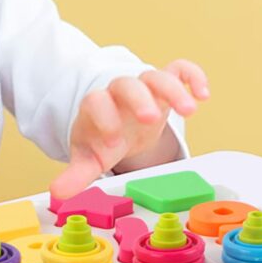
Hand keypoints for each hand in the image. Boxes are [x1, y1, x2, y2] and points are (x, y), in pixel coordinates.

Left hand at [49, 59, 208, 198]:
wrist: (118, 125)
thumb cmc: (103, 140)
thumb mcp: (90, 158)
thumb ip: (76, 174)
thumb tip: (58, 192)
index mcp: (98, 107)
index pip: (96, 102)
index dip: (104, 119)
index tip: (113, 144)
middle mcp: (120, 93)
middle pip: (127, 84)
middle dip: (139, 99)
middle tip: (151, 119)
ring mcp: (144, 87)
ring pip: (157, 76)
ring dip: (173, 90)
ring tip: (190, 111)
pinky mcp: (165, 85)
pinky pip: (179, 70)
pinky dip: (192, 76)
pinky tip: (203, 94)